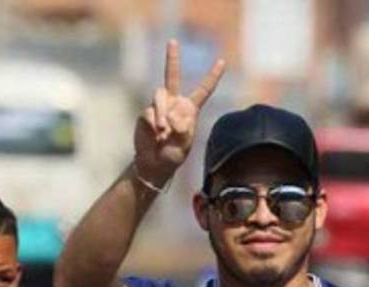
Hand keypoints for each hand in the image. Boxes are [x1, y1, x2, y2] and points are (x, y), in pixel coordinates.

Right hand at [133, 40, 225, 184]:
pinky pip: (149, 111)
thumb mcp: (184, 144)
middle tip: (172, 41)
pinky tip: (157, 134)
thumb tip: (170, 116)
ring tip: (163, 131)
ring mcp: (159, 107)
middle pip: (172, 76)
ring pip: (159, 95)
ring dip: (162, 113)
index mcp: (190, 109)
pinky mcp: (146, 113)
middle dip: (172, 58)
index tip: (222, 61)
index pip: (203, 90)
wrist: (154, 164)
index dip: (212, 76)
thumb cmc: (173, 155)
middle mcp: (174, 103)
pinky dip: (154, 123)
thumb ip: (182, 129)